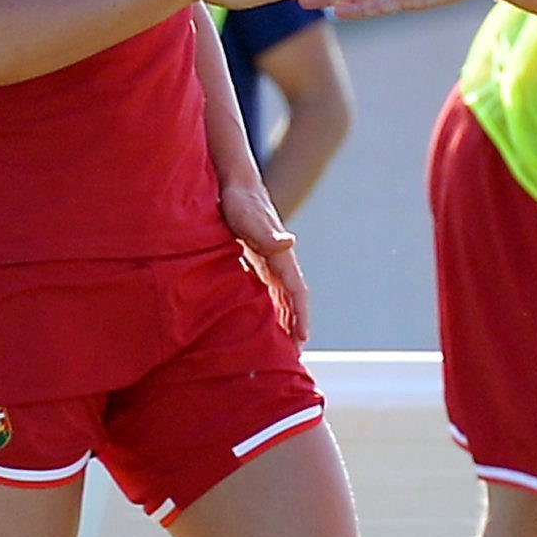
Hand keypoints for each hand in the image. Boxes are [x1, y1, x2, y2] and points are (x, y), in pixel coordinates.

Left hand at [222, 180, 309, 343]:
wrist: (233, 181)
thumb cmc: (238, 199)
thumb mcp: (248, 215)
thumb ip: (267, 231)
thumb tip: (290, 242)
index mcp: (281, 255)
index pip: (297, 292)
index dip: (301, 316)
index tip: (303, 340)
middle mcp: (279, 261)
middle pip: (292, 299)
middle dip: (296, 326)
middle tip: (295, 355)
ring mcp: (268, 260)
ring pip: (281, 296)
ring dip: (284, 319)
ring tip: (282, 345)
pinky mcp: (256, 258)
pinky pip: (267, 289)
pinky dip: (270, 307)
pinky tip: (261, 319)